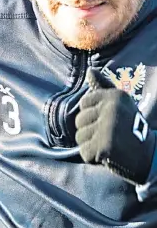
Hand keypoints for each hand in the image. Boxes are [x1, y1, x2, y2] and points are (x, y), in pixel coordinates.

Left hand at [76, 68, 154, 184]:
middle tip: (110, 136)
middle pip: (79, 120)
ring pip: (80, 137)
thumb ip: (103, 88)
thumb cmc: (131, 128)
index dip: (92, 115)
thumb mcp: (120, 104)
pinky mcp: (104, 146)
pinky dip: (93, 157)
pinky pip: (84, 152)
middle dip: (90, 131)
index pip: (84, 102)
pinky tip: (108, 155)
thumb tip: (89, 70)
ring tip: (109, 145)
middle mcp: (111, 109)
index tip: (107, 121)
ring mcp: (107, 128)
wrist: (148, 155)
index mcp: (115, 96)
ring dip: (91, 145)